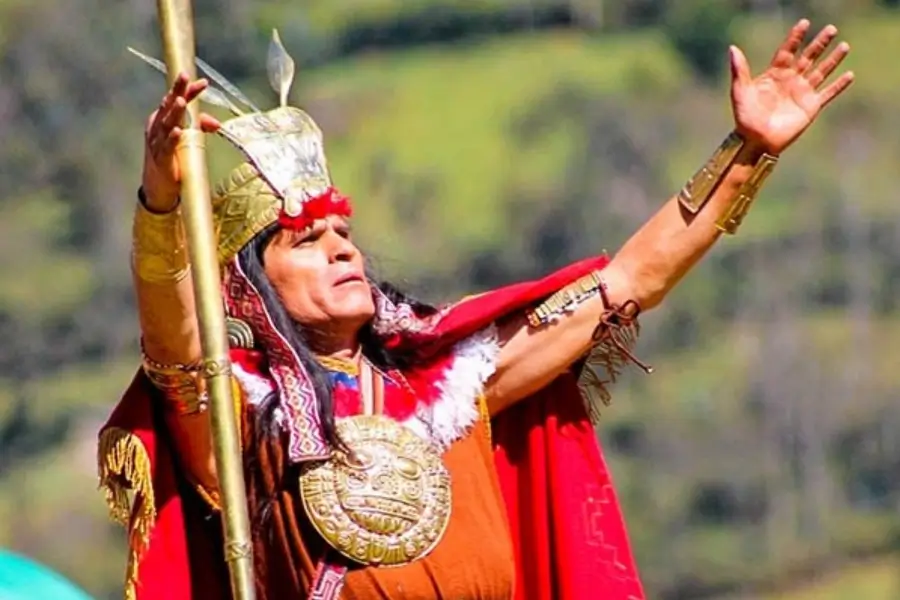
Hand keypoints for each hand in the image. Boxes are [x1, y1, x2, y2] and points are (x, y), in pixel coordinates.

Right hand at [142, 73, 221, 210]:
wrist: (158, 186)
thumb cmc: (172, 159)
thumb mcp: (187, 140)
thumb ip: (200, 128)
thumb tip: (217, 124)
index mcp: (163, 119)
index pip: (175, 100)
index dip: (187, 89)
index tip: (201, 81)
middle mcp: (158, 127)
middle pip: (169, 105)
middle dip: (178, 91)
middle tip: (185, 77)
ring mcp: (157, 142)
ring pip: (166, 123)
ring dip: (175, 112)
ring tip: (182, 102)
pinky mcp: (161, 158)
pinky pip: (166, 146)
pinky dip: (172, 138)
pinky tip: (177, 131)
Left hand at [729, 19, 853, 155]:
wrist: (756, 141)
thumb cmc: (745, 117)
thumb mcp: (740, 91)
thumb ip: (739, 70)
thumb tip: (733, 48)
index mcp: (774, 74)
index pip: (787, 51)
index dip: (795, 38)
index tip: (804, 23)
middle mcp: (790, 81)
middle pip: (808, 57)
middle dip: (819, 43)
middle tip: (831, 29)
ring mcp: (802, 93)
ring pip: (821, 71)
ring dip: (833, 59)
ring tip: (844, 45)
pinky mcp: (811, 107)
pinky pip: (828, 93)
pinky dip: (839, 85)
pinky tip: (850, 75)